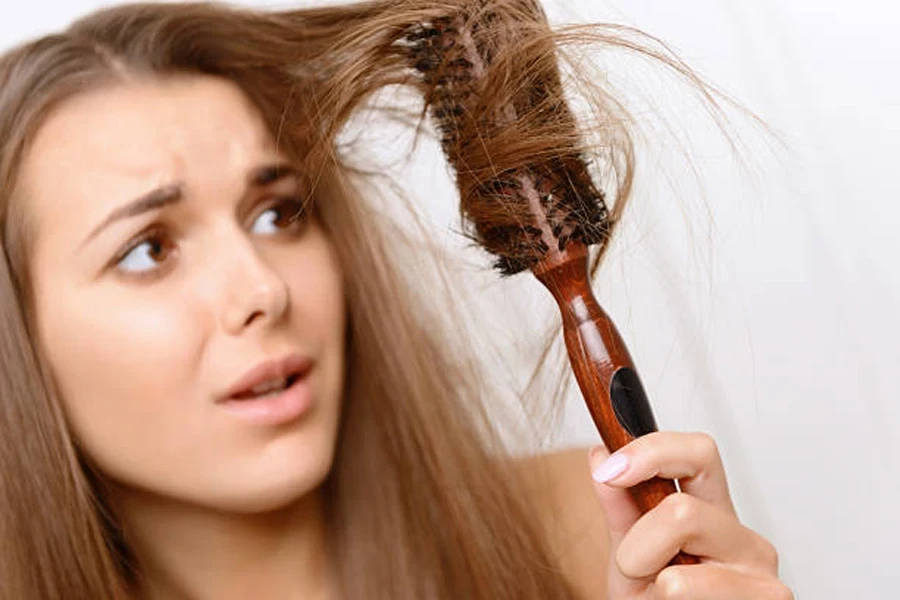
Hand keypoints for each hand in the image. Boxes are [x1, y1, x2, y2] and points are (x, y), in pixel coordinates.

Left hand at [588, 432, 792, 598]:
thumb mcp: (629, 551)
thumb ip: (618, 505)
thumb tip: (601, 456)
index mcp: (714, 511)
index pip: (699, 453)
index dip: (652, 452)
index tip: (611, 471)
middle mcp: (744, 539)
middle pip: (683, 511)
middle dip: (638, 546)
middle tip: (637, 570)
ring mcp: (760, 579)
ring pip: (679, 573)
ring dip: (651, 588)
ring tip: (660, 597)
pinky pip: (685, 595)